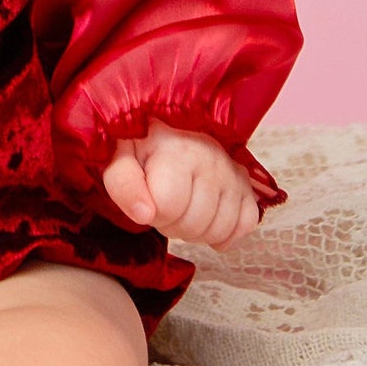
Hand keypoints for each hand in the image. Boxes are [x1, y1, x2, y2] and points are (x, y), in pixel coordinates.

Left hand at [100, 117, 259, 248]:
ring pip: (220, 229)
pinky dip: (226, 233)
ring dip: (197, 232)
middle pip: (194, 224)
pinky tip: (208, 221)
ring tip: (183, 211)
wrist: (170, 132)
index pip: (167, 208)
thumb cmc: (142, 151)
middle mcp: (210, 157)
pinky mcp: (246, 183)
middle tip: (164, 207)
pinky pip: (246, 224)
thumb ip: (124, 186)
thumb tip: (144, 215)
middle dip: (173, 225)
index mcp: (175, 148)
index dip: (152, 213)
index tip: (147, 199)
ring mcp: (232, 171)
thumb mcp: (120, 162)